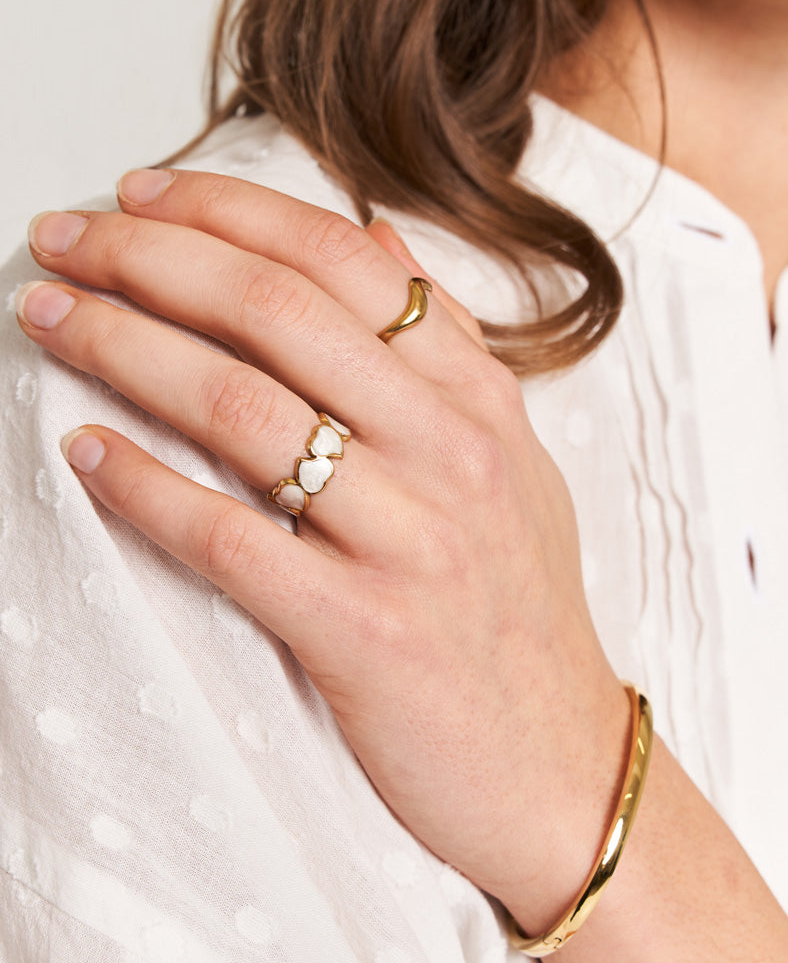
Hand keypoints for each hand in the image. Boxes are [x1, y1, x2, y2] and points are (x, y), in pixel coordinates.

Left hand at [17, 169, 628, 921]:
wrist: (561, 765)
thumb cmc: (524, 617)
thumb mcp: (518, 465)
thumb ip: (452, 351)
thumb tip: (379, 243)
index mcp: (480, 401)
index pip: (341, 259)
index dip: (225, 212)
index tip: (141, 197)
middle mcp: (450, 452)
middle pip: (275, 312)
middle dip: (148, 258)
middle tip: (65, 240)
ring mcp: (411, 539)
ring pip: (240, 408)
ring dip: (122, 349)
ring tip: (50, 319)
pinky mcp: (364, 631)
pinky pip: (229, 539)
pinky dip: (144, 487)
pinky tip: (85, 452)